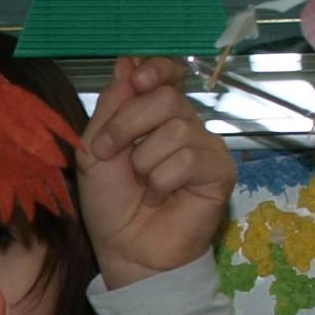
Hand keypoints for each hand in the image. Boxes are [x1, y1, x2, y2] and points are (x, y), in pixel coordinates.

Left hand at [76, 56, 231, 288]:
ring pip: (176, 129)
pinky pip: (189, 158)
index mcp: (155, 116)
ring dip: (144, 162)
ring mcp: (205, 148)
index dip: (157, 69)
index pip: (168, 75)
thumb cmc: (111, 204)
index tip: (137, 80)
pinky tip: (159, 198)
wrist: (127, 250)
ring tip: (141, 187)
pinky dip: (162, 181)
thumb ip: (111, 107)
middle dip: (128, 125)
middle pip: (166, 97)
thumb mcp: (95, 150)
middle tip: (111, 154)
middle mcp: (184, 125)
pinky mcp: (220, 172)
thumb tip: (127, 63)